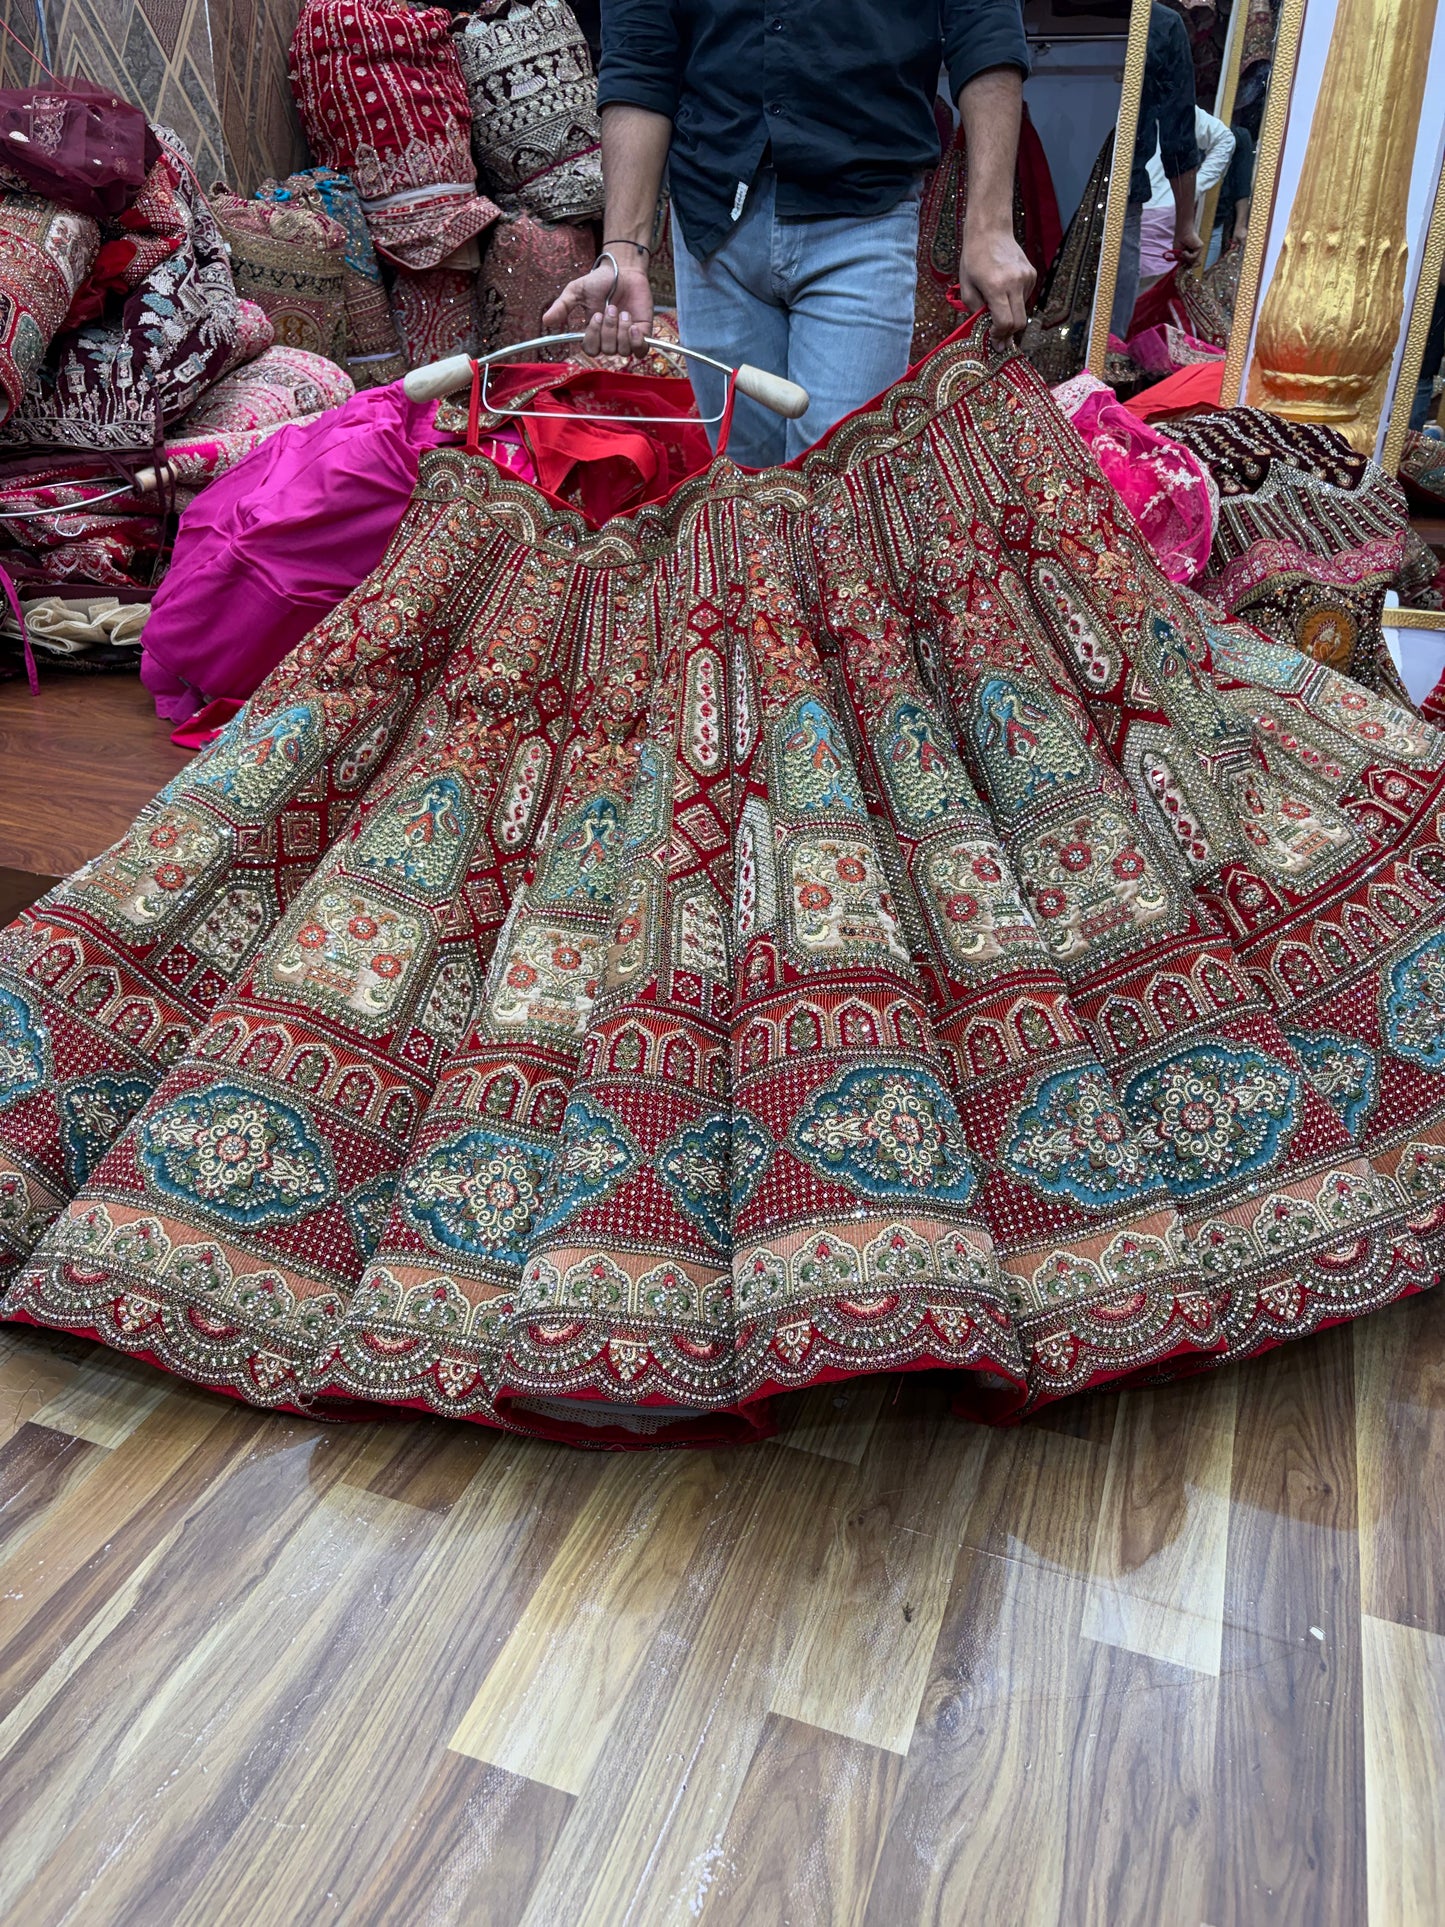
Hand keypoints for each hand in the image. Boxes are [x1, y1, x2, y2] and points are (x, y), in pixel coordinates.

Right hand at [541, 254, 653, 355]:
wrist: (623, 271)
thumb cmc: (600, 281)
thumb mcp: (576, 291)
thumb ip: (562, 306)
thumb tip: (545, 321)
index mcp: (593, 334)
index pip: (591, 350)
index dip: (593, 337)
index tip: (596, 314)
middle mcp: (610, 340)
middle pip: (608, 350)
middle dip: (608, 329)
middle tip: (611, 308)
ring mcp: (627, 339)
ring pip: (623, 350)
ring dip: (622, 330)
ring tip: (623, 312)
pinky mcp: (643, 335)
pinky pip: (640, 351)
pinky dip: (637, 341)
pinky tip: (633, 326)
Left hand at [958, 222, 1035, 340]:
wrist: (990, 231)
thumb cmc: (974, 259)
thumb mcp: (966, 288)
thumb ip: (977, 312)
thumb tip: (988, 333)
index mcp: (996, 287)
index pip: (1005, 323)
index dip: (999, 335)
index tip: (992, 337)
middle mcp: (1015, 283)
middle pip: (1019, 322)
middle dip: (1008, 333)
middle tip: (998, 336)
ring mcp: (1027, 278)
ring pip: (1023, 311)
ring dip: (1010, 314)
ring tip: (997, 303)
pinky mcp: (1032, 274)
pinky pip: (1025, 298)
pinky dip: (1015, 302)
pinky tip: (1004, 290)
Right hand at [1171, 220, 1203, 269]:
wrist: (1181, 233)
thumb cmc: (1179, 242)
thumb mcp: (1178, 255)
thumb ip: (1183, 261)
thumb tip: (1186, 267)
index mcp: (1192, 254)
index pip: (1192, 265)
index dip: (1187, 267)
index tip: (1182, 267)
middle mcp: (1196, 253)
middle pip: (1194, 265)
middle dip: (1187, 264)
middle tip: (1183, 258)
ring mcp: (1199, 250)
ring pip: (1195, 262)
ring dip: (1187, 259)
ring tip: (1183, 253)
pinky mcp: (1200, 247)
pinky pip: (1194, 257)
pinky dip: (1188, 256)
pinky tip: (1185, 251)